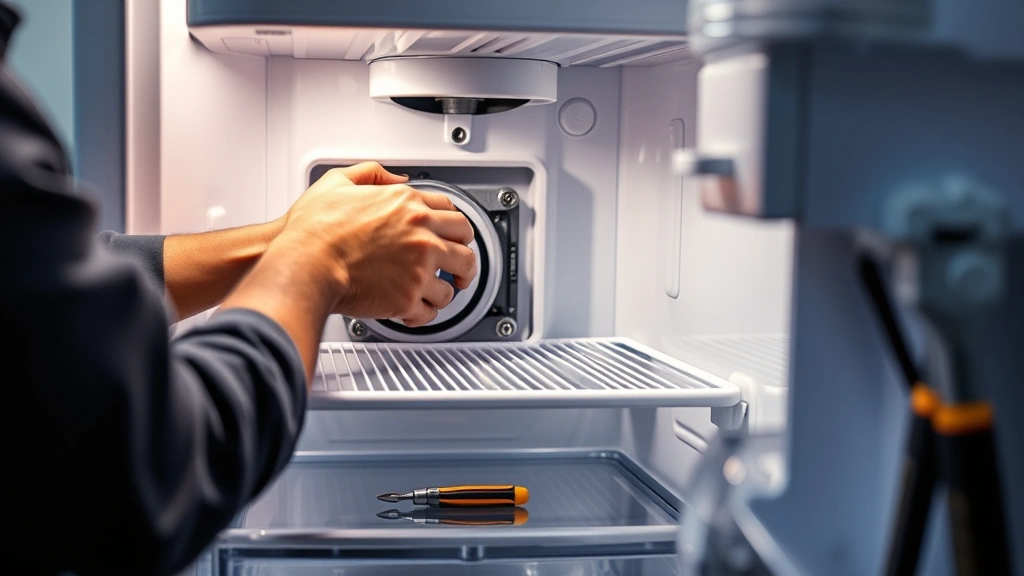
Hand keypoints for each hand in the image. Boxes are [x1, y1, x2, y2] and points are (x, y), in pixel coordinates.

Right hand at [278, 162, 476, 326]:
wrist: (305, 263)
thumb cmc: (314, 229)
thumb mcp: (338, 181)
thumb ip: (371, 172)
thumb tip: (396, 177)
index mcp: (408, 205)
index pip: (452, 213)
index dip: (456, 227)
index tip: (454, 236)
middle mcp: (421, 234)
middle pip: (465, 248)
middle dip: (465, 259)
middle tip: (459, 268)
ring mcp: (418, 268)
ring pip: (453, 283)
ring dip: (445, 289)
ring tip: (435, 292)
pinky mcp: (408, 298)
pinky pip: (431, 311)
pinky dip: (425, 314)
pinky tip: (416, 311)